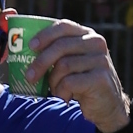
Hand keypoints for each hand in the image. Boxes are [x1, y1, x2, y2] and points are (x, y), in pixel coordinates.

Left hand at [26, 18, 128, 132]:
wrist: (107, 105)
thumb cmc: (83, 82)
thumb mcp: (72, 63)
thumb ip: (58, 53)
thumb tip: (24, 52)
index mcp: (87, 35)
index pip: (63, 26)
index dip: (45, 35)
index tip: (31, 46)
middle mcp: (96, 43)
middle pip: (61, 46)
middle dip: (41, 62)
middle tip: (29, 76)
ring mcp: (100, 60)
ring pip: (63, 66)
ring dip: (53, 82)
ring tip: (56, 90)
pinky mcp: (100, 78)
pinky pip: (69, 82)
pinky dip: (62, 92)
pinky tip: (66, 97)